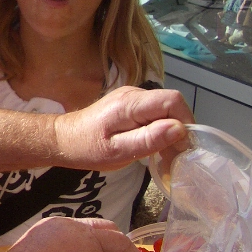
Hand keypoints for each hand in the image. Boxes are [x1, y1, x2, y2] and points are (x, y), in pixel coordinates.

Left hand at [54, 86, 192, 170]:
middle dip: (180, 130)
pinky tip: (155, 148)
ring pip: (166, 110)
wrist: (65, 140)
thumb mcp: (118, 151)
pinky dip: (161, 130)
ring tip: (166, 156)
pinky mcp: (131, 106)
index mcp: (130, 103)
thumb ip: (148, 139)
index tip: (183, 146)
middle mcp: (133, 94)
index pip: (172, 100)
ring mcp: (132, 98)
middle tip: (175, 156)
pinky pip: (155, 113)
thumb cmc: (88, 148)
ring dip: (171, 132)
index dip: (186, 121)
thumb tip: (179, 129)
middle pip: (172, 104)